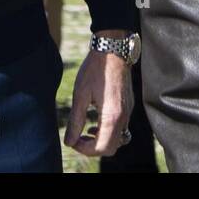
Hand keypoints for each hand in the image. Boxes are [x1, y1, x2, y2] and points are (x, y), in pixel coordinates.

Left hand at [63, 30, 133, 157]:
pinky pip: (121, 128)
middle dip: (93, 148)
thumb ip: (75, 121)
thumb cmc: (95, 70)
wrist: (112, 49)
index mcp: (112, 116)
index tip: (72, 140)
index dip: (84, 149)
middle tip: (78, 138)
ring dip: (102, 141)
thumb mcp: (80, 95)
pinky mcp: (129, 106)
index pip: (101, 148)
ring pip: (118, 140)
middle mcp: (124, 117)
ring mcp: (128, 112)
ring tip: (87, 131)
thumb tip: (69, 141)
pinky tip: (97, 120)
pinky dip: (109, 131)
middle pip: (111, 148)